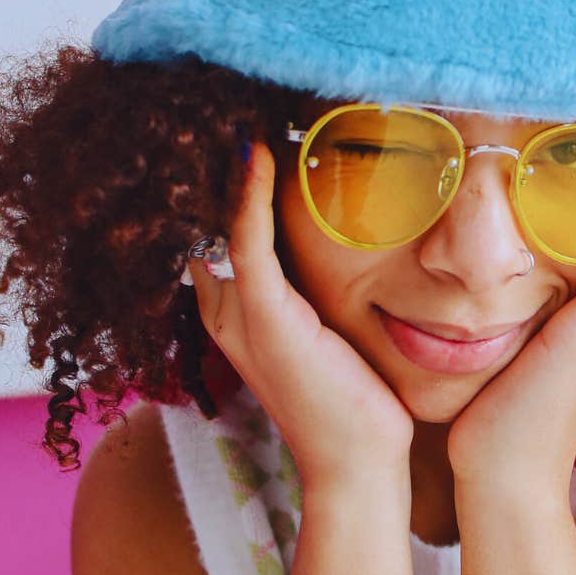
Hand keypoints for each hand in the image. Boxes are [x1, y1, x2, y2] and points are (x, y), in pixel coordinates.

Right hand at [186, 140, 413, 486]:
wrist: (361, 463)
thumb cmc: (359, 404)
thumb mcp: (337, 340)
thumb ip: (326, 298)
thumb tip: (356, 252)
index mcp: (243, 317)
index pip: (228, 237)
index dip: (232, 189)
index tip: (252, 136)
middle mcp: (230, 312)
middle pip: (215, 224)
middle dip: (218, 171)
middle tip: (234, 111)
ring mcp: (242, 315)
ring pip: (225, 224)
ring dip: (229, 171)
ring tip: (238, 115)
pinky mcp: (265, 318)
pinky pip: (248, 241)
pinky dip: (248, 196)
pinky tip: (256, 152)